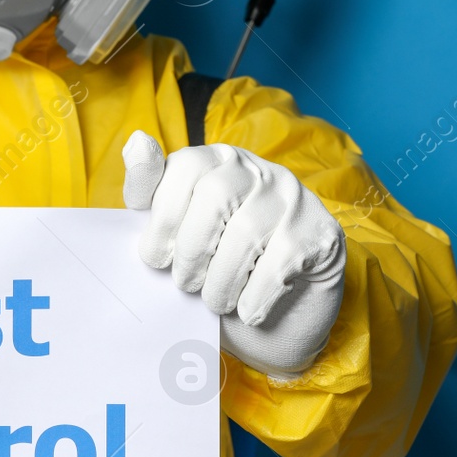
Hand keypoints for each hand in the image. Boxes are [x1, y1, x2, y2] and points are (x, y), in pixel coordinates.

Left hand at [122, 131, 345, 377]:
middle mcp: (257, 170)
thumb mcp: (179, 233)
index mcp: (217, 161)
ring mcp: (293, 199)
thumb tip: (135, 142)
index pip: (185, 165)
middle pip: (215, 196)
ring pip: (246, 233)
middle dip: (190, 251)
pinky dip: (254, 296)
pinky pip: (280, 263)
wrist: (284, 314)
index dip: (163, 214)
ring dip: (220, 281)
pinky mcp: (321, 233)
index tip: (155, 256)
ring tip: (214, 301)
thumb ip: (152, 195)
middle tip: (185, 284)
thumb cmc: (221, 268)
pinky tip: (248, 311)